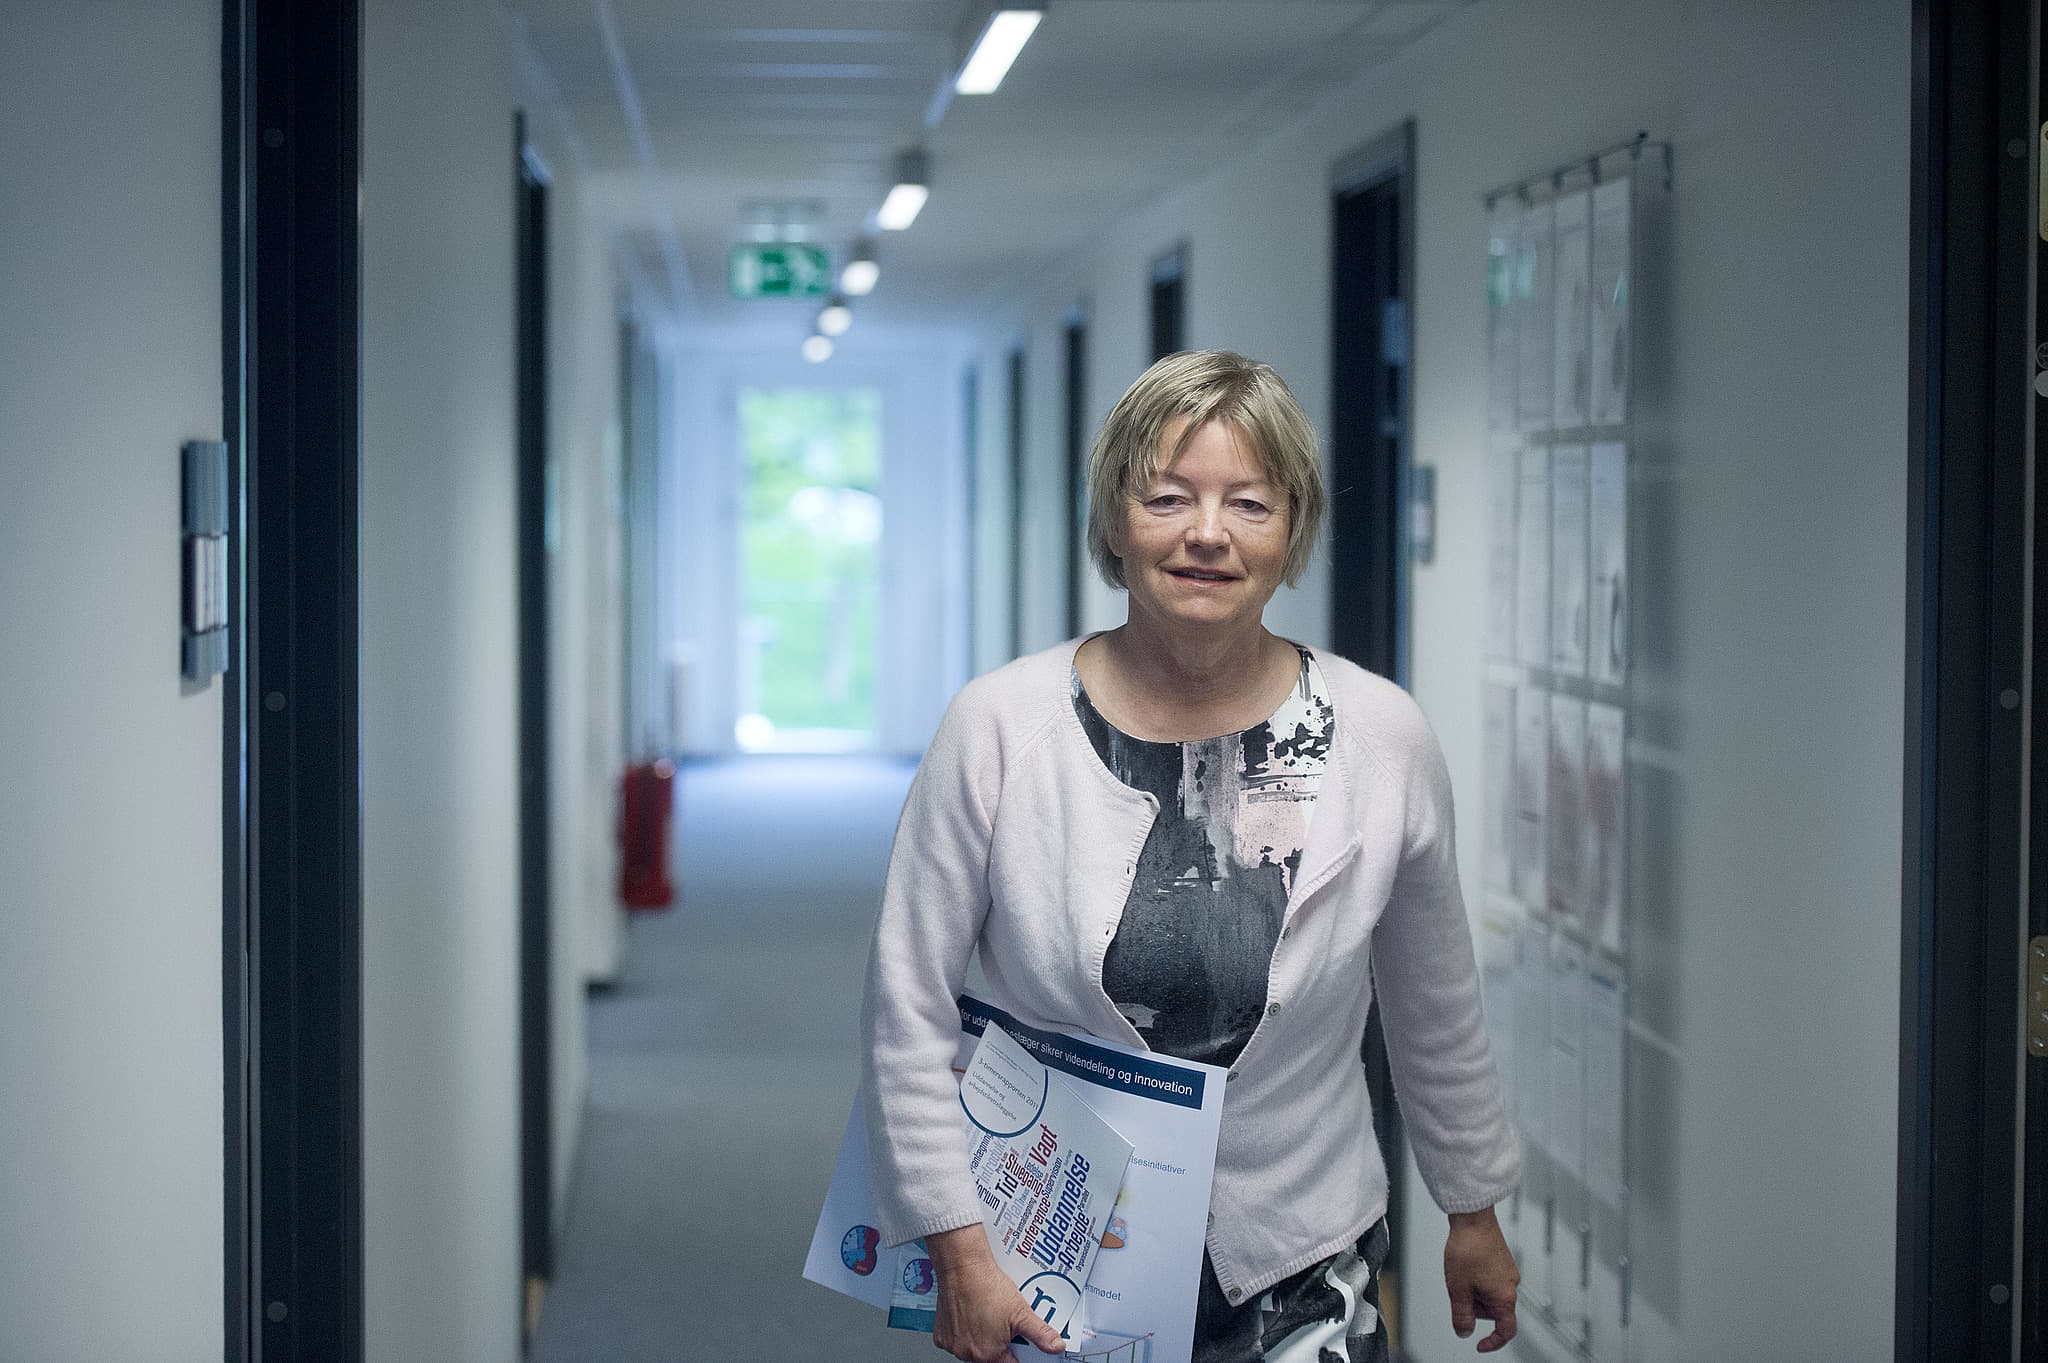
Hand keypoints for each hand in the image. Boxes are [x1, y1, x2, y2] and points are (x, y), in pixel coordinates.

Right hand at [925, 1225, 1066, 1361]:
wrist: (962, 1267)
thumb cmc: (986, 1287)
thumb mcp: (1021, 1311)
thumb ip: (1040, 1333)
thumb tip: (1056, 1346)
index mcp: (989, 1354)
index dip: (1018, 1354)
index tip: (1020, 1346)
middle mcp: (969, 1354)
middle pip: (990, 1357)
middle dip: (1000, 1344)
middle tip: (1004, 1324)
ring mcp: (953, 1345)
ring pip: (972, 1349)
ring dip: (981, 1339)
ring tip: (988, 1316)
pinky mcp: (941, 1335)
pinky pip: (956, 1340)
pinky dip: (963, 1333)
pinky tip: (971, 1315)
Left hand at [1444, 1206, 1518, 1351]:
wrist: (1473, 1219)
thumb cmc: (1468, 1248)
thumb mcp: (1458, 1289)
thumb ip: (1461, 1315)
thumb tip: (1464, 1331)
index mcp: (1505, 1297)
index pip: (1506, 1331)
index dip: (1493, 1342)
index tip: (1480, 1344)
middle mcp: (1511, 1285)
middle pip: (1495, 1311)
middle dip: (1475, 1307)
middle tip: (1458, 1292)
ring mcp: (1508, 1271)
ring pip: (1490, 1295)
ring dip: (1475, 1292)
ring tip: (1460, 1275)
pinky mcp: (1502, 1261)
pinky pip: (1490, 1280)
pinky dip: (1477, 1280)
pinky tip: (1466, 1266)